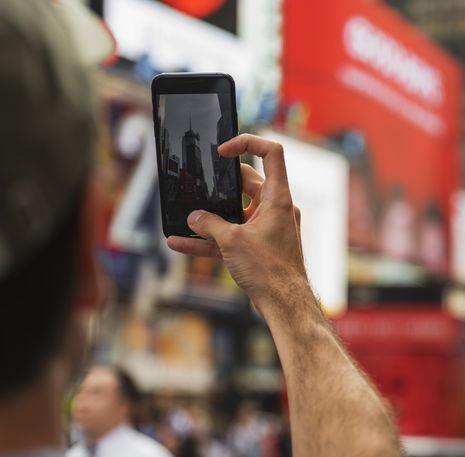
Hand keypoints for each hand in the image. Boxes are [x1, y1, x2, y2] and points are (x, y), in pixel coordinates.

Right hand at [166, 134, 311, 317]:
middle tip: (198, 184)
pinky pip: (231, 238)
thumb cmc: (269, 271)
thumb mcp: (232, 242)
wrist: (284, 305)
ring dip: (209, 217)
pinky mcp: (259, 247)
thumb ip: (209, 224)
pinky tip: (180, 244)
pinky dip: (209, 240)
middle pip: (246, 184)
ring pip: (235, 214)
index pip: (271, 153)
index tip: (222, 152)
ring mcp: (268, 228)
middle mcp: (275, 209)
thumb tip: (193, 217)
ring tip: (183, 217)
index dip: (247, 143)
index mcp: (278, 198)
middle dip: (219, 186)